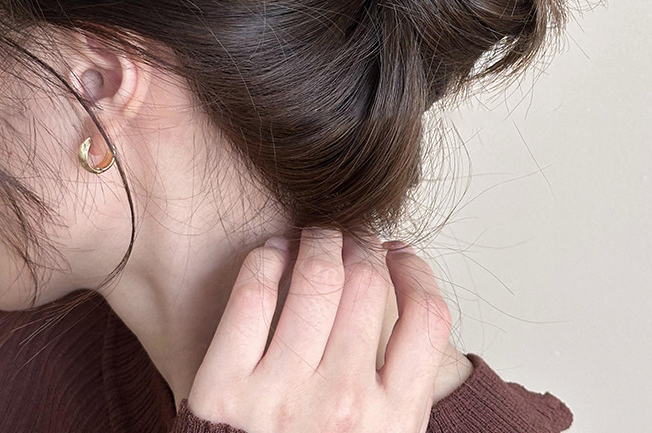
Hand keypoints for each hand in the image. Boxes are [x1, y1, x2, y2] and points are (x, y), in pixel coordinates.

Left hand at [186, 228, 453, 432]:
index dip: (415, 269)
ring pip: (318, 275)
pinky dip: (267, 257)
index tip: (400, 254)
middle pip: (368, 282)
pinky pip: (255, 293)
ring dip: (321, 239)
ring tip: (318, 236)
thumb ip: (402, 377)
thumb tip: (402, 279)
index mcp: (394, 423)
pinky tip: (275, 252)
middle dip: (364, 245)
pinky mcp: (224, 387)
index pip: (427, 315)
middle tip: (354, 238)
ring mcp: (281, 397)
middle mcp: (343, 408)